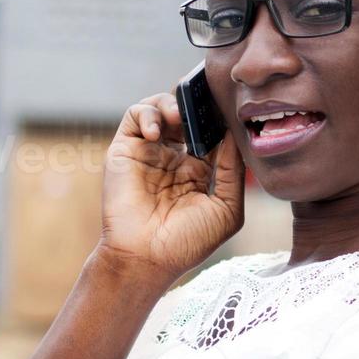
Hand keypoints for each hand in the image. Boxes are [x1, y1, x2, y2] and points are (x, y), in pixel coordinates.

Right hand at [99, 91, 244, 280]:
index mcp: (198, 172)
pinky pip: (134, 116)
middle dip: (197, 105)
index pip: (210, 133)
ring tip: (181, 116)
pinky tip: (158, 132)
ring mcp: (149, 152)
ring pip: (161, 109)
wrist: (146, 258)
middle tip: (206, 101)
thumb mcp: (226, 209)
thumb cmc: (187, 243)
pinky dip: (147, 113)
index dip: (219, 119)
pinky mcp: (125, 150)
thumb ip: (233, 171)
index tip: (230, 109)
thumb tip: (232, 134)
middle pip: (187, 116)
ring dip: (172, 104)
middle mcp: (173, 159)